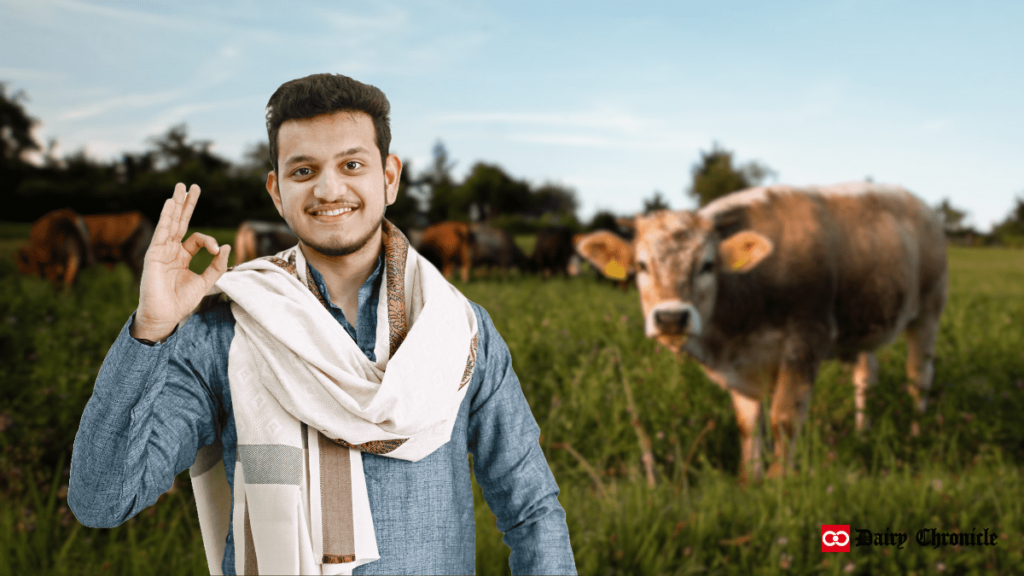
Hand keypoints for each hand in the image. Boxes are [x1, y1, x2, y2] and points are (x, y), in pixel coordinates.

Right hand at [131, 183, 230, 341]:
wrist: (164, 315)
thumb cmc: (181, 301)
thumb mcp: (206, 282)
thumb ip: (217, 265)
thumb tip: (225, 246)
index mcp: (182, 257)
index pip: (197, 239)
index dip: (209, 241)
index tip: (216, 249)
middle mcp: (171, 250)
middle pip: (180, 222)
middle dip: (187, 204)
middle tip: (192, 186)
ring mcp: (161, 251)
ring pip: (170, 222)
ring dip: (176, 204)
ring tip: (181, 187)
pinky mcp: (154, 254)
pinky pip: (161, 231)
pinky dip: (166, 217)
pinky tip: (171, 203)